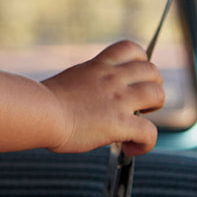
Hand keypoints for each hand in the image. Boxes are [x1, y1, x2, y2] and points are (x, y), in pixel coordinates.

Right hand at [43, 41, 164, 156]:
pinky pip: (150, 132)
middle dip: (152, 85)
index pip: (130, 48)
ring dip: (154, 109)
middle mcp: (112, 78)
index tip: (134, 76)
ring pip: (158, 94)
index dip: (141, 60)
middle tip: (139, 103)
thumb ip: (84, 84)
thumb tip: (83, 100)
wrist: (38, 112)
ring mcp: (119, 100)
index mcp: (98, 66)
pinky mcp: (120, 123)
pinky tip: (130, 148)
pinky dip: (145, 143)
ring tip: (139, 122)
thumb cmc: (41, 102)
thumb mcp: (68, 81)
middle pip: (152, 70)